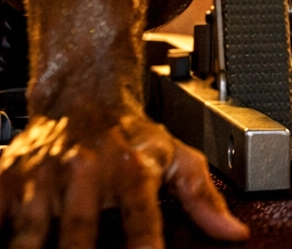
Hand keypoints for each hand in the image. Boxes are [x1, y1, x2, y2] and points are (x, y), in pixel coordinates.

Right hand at [0, 111, 248, 248]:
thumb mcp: (177, 156)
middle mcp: (85, 172)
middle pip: (79, 231)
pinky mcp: (5, 181)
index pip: (140, 218)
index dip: (144, 245)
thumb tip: (233, 233)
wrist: (83, 93)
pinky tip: (8, 240)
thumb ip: (202, 197)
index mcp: (131, 170)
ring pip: (30, 232)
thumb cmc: (132, 134)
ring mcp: (41, 179)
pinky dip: (1, 231)